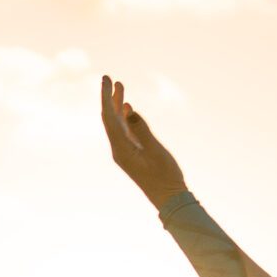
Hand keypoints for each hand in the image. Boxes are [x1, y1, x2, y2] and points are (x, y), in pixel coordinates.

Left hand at [99, 74, 186, 206]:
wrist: (169, 199)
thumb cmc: (165, 176)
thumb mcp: (155, 151)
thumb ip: (142, 130)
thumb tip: (129, 110)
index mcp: (120, 149)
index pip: (109, 118)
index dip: (107, 97)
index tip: (106, 79)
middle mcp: (118, 150)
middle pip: (109, 119)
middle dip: (109, 98)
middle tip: (109, 77)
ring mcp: (125, 152)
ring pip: (117, 124)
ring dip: (117, 105)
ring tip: (120, 86)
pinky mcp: (132, 154)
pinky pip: (124, 131)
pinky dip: (124, 117)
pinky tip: (127, 108)